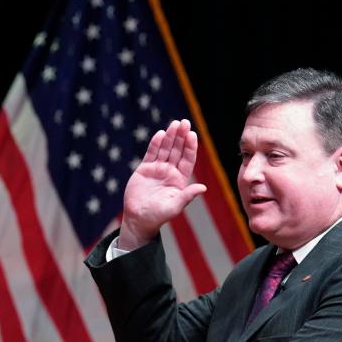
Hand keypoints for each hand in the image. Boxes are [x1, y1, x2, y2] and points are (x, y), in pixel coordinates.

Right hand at [119, 118, 207, 249]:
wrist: (138, 219)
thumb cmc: (158, 216)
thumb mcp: (174, 206)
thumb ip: (187, 196)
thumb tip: (203, 187)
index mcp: (180, 180)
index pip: (187, 160)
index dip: (190, 147)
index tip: (192, 134)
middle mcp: (170, 172)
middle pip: (177, 151)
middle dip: (181, 137)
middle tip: (184, 122)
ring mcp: (157, 169)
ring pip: (165, 149)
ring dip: (170, 137)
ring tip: (174, 124)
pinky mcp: (144, 169)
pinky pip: (151, 154)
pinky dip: (155, 144)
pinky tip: (160, 134)